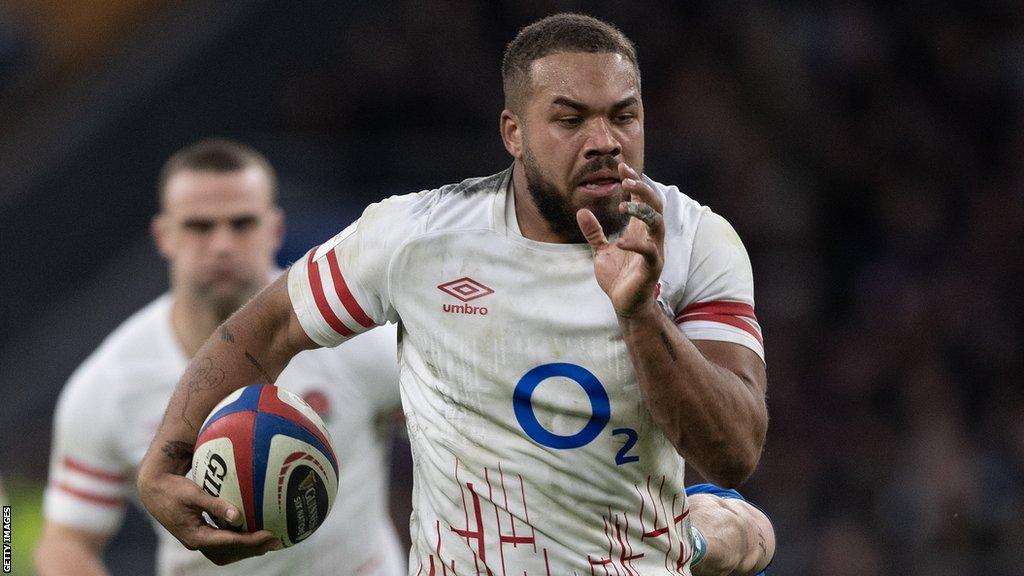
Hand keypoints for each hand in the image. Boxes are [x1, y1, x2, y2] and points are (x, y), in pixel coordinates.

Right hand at [138, 470, 279, 564]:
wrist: (153, 489)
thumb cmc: (173, 488)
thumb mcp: (194, 494)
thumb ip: (215, 505)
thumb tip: (238, 515)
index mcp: (195, 535)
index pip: (228, 543)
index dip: (250, 541)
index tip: (269, 534)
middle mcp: (196, 542)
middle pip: (228, 553)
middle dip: (252, 549)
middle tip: (275, 540)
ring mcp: (196, 540)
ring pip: (225, 552)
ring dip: (246, 548)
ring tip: (267, 541)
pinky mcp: (198, 534)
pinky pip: (221, 544)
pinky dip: (237, 542)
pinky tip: (251, 532)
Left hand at [576, 162, 664, 316]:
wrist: (625, 304)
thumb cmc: (617, 277)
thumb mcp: (601, 250)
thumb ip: (594, 231)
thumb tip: (581, 211)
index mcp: (639, 230)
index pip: (642, 199)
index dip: (634, 181)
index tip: (621, 167)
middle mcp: (650, 236)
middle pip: (655, 204)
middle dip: (643, 189)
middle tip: (626, 178)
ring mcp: (654, 251)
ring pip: (658, 223)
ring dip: (643, 210)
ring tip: (625, 204)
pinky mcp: (652, 267)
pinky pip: (648, 251)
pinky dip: (635, 244)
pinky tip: (619, 241)